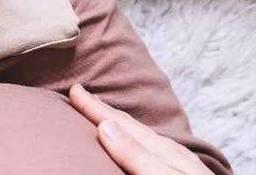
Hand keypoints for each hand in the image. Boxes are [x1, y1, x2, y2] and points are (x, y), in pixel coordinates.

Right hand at [69, 84, 212, 174]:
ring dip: (122, 124)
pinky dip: (137, 140)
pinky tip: (141, 144)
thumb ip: (136, 155)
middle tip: (83, 94)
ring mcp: (179, 166)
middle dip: (106, 111)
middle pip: (133, 127)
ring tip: (106, 115)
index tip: (76, 90)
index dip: (97, 109)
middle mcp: (171, 154)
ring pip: (144, 137)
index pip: (123, 124)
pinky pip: (153, 150)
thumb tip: (105, 126)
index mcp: (163, 151)